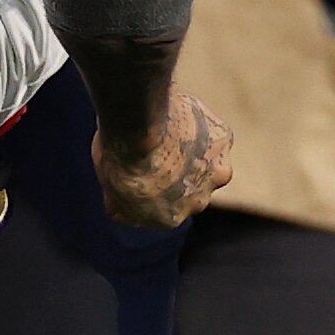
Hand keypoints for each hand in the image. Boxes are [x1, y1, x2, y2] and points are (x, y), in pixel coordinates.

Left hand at [95, 92, 233, 232]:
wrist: (139, 124)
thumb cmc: (119, 156)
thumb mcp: (110, 187)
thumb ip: (122, 203)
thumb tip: (120, 210)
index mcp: (170, 218)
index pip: (164, 208)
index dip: (154, 187)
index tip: (145, 168)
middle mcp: (199, 202)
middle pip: (191, 188)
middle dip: (180, 172)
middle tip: (159, 148)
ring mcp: (216, 172)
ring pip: (208, 162)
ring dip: (196, 151)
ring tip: (170, 131)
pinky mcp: (224, 142)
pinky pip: (214, 134)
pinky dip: (202, 127)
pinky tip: (181, 116)